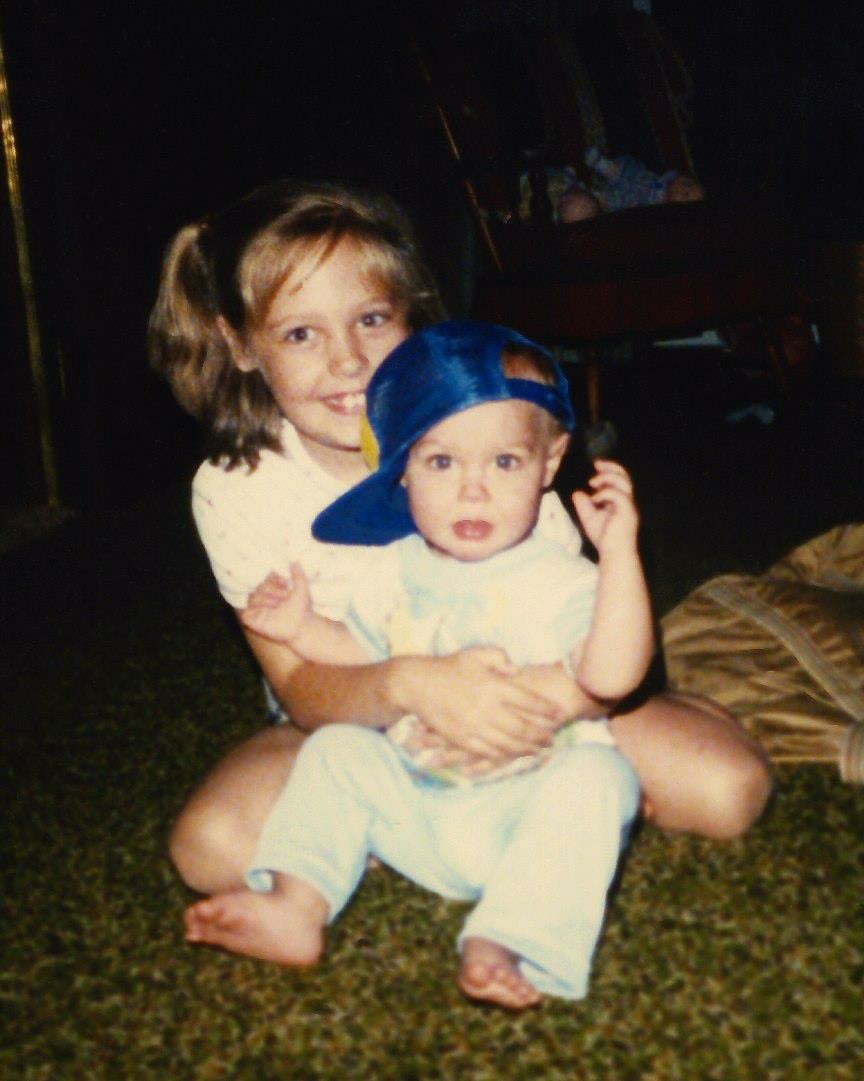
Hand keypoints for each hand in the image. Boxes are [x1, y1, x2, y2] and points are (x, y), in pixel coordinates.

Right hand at [239, 564, 311, 644]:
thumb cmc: (302, 609)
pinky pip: (245, 612)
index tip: (286, 583)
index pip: (266, 578)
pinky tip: (268, 612)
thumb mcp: (302, 589)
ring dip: (267, 600)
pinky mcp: (252, 621)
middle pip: (259, 586)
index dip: (274, 579)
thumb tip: (294, 561)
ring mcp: (257, 609)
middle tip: (285, 597)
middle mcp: (264, 597)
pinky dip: (255, 610)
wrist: (302, 627)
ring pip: (253, 597)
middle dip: (273, 590)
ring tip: (279, 606)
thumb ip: (298, 575)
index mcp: (274, 589)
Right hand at [394, 647, 563, 760]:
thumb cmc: (448, 666)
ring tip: (540, 749)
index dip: (545, 708)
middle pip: (521, 726)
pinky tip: (513, 755)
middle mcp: (486, 708)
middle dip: (540, 734)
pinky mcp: (461, 738)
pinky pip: (487, 750)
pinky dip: (503, 754)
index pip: (527, 700)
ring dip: (526, 748)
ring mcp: (473, 726)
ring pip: (507, 742)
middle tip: (553, 737)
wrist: (417, 684)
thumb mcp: (475, 653)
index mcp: (492, 686)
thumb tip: (517, 670)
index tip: (558, 713)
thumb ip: (500, 657)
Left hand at [571, 459, 638, 556]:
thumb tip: (577, 492)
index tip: (597, 464)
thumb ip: (584, 505)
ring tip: (593, 482)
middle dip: (611, 467)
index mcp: (621, 501)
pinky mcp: (627, 512)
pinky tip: (595, 499)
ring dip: (607, 478)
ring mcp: (629, 506)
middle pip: (625, 476)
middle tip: (597, 464)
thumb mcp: (590, 518)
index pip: (620, 479)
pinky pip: (618, 495)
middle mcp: (627, 502)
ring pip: (623, 482)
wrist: (614, 554)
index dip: (609, 469)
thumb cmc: (605, 539)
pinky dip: (605, 493)